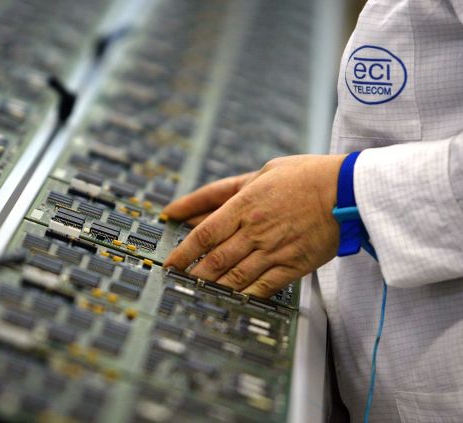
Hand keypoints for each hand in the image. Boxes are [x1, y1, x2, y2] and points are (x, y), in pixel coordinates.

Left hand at [163, 154, 346, 297]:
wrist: (349, 190)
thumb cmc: (305, 176)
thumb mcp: (261, 173)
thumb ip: (226, 192)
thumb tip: (197, 208)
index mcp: (245, 204)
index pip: (204, 234)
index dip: (183, 251)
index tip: (170, 262)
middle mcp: (256, 230)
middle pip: (215, 259)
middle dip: (192, 273)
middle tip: (178, 282)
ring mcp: (274, 250)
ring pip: (235, 276)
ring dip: (213, 287)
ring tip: (197, 293)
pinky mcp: (293, 265)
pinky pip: (263, 287)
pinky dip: (244, 296)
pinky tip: (231, 300)